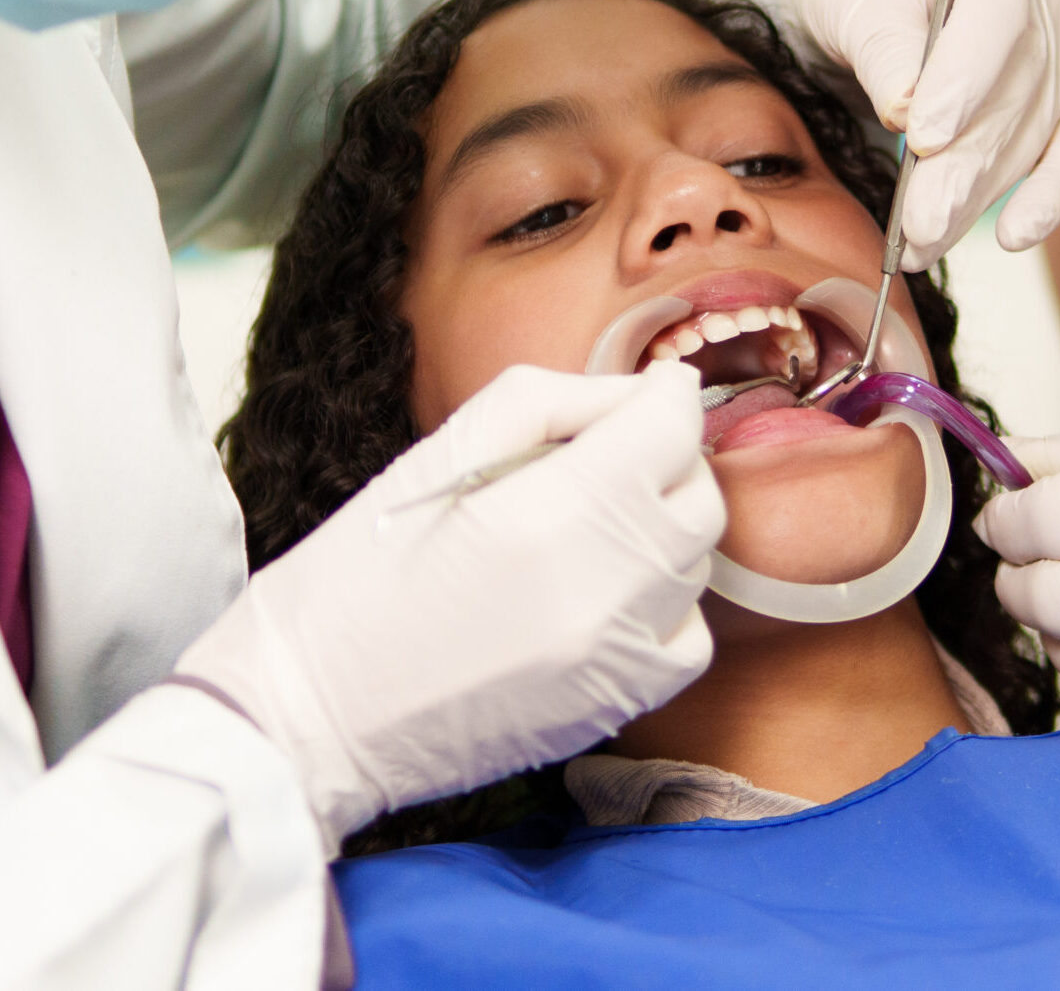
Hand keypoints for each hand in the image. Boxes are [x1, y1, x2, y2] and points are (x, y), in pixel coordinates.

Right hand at [177, 361, 722, 852]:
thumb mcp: (442, 449)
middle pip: (699, 493)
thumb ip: (555, 401)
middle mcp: (604, 587)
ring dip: (660, 529)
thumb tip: (637, 394)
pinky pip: (688, 635)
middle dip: (668, 459)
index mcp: (552, 510)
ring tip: (589, 527)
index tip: (648, 391)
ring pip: (698, 563)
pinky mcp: (616, 708)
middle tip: (610, 456)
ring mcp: (618, 658)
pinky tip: (602, 594)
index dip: (664, 395)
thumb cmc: (360, 571)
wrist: (313, 713)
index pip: (672, 425)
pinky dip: (663, 604)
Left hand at [786, 0, 1059, 267]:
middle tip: (919, 223)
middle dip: (963, 167)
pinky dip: (1045, 200)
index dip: (965, 81)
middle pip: (1016, 92)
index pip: (998, 16)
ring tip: (921, 242)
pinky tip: (1014, 237)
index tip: (923, 138)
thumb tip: (908, 115)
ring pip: (1030, 137)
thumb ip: (885, 50)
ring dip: (976, 197)